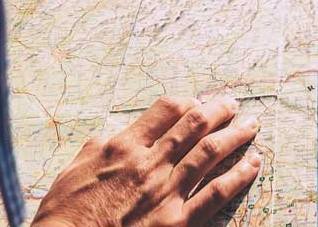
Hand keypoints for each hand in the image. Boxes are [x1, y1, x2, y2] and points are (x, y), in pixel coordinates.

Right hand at [33, 96, 260, 226]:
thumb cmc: (65, 214)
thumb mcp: (74, 170)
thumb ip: (99, 148)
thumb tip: (116, 134)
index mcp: (124, 147)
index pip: (166, 110)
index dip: (188, 102)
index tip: (198, 102)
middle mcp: (149, 163)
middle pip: (194, 124)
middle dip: (219, 111)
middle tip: (233, 105)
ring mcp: (166, 192)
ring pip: (210, 152)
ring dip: (235, 135)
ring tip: (251, 125)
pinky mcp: (177, 221)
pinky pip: (216, 192)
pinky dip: (238, 175)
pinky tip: (253, 163)